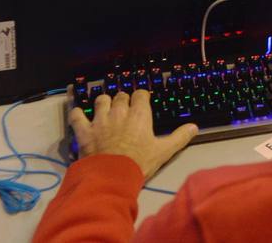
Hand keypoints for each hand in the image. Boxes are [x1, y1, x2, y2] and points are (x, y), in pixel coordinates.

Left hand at [69, 90, 196, 181]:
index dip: (141, 97)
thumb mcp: (163, 152)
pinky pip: (77, 115)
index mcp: (139, 114)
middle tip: (124, 108)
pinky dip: (77, 114)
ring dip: (103, 103)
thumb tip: (194, 127)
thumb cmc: (139, 163)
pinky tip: (79, 116)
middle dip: (123, 99)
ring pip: (101, 100)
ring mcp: (100, 120)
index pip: (140, 94)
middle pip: (120, 95)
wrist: (112, 177)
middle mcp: (119, 112)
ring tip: (104, 109)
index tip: (141, 102)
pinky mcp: (84, 130)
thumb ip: (179, 138)